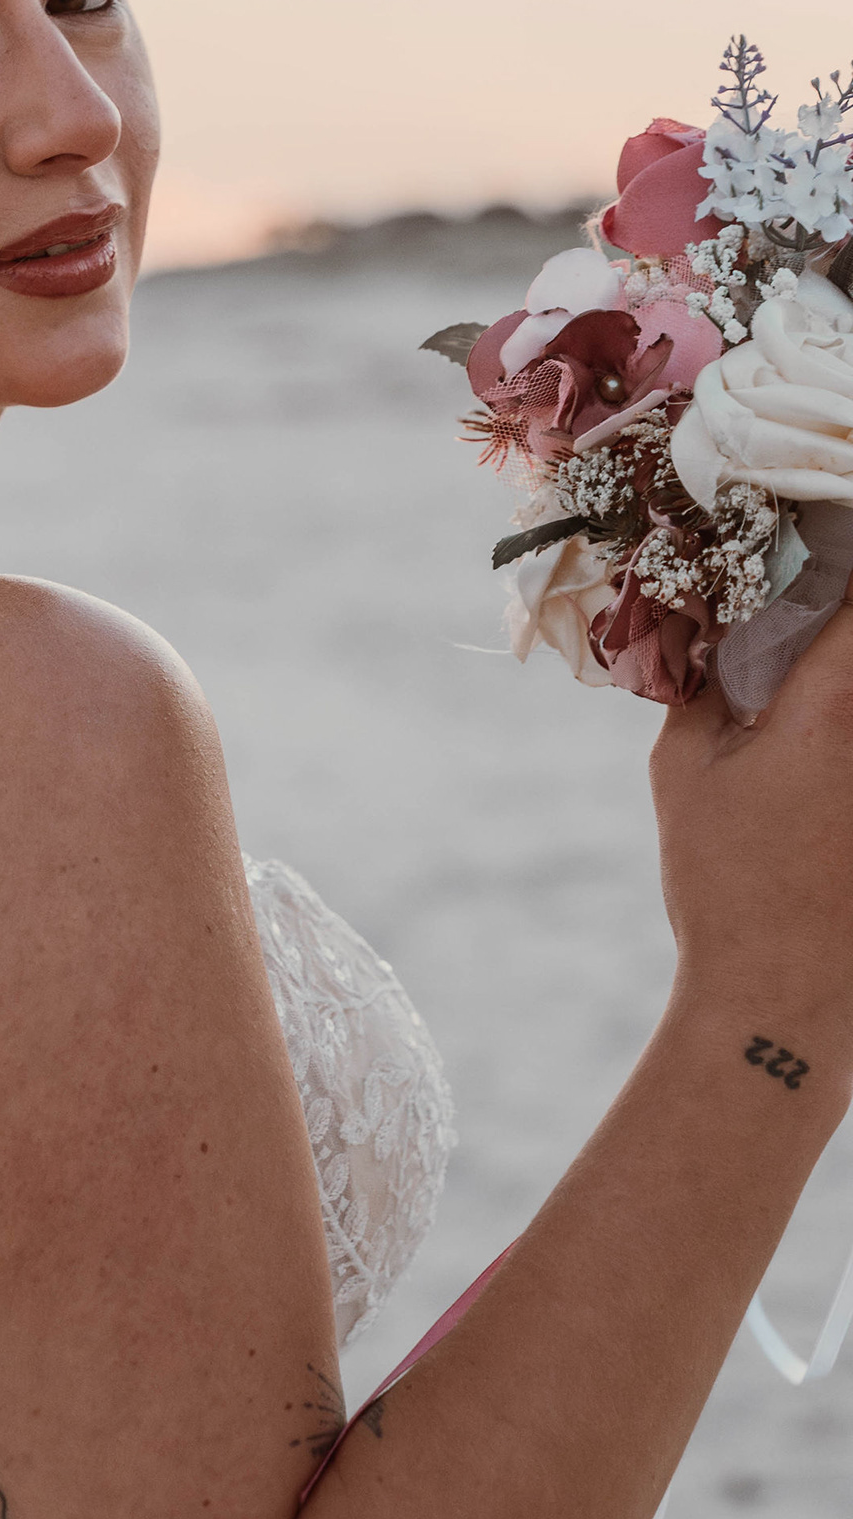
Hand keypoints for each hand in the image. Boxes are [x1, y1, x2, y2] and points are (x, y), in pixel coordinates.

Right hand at [652, 568, 852, 1066]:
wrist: (780, 999)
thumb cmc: (724, 886)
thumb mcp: (684, 771)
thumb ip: (699, 685)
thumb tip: (708, 626)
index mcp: (829, 706)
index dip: (836, 541)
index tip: (812, 518)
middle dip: (834, 613)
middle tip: (804, 585)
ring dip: (832, 671)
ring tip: (797, 670)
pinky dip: (836, 726)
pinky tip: (808, 744)